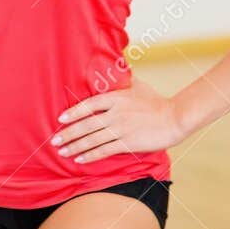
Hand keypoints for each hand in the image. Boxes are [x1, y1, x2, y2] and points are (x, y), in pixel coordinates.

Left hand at [51, 79, 185, 163]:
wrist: (175, 118)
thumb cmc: (157, 102)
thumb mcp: (138, 86)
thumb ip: (123, 80)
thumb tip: (115, 69)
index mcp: (116, 97)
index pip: (89, 104)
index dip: (73, 112)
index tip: (60, 119)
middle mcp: (116, 113)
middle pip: (86, 124)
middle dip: (68, 133)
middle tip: (54, 140)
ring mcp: (121, 128)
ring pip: (92, 139)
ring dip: (75, 146)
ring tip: (62, 151)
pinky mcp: (128, 143)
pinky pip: (104, 150)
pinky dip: (90, 155)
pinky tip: (79, 159)